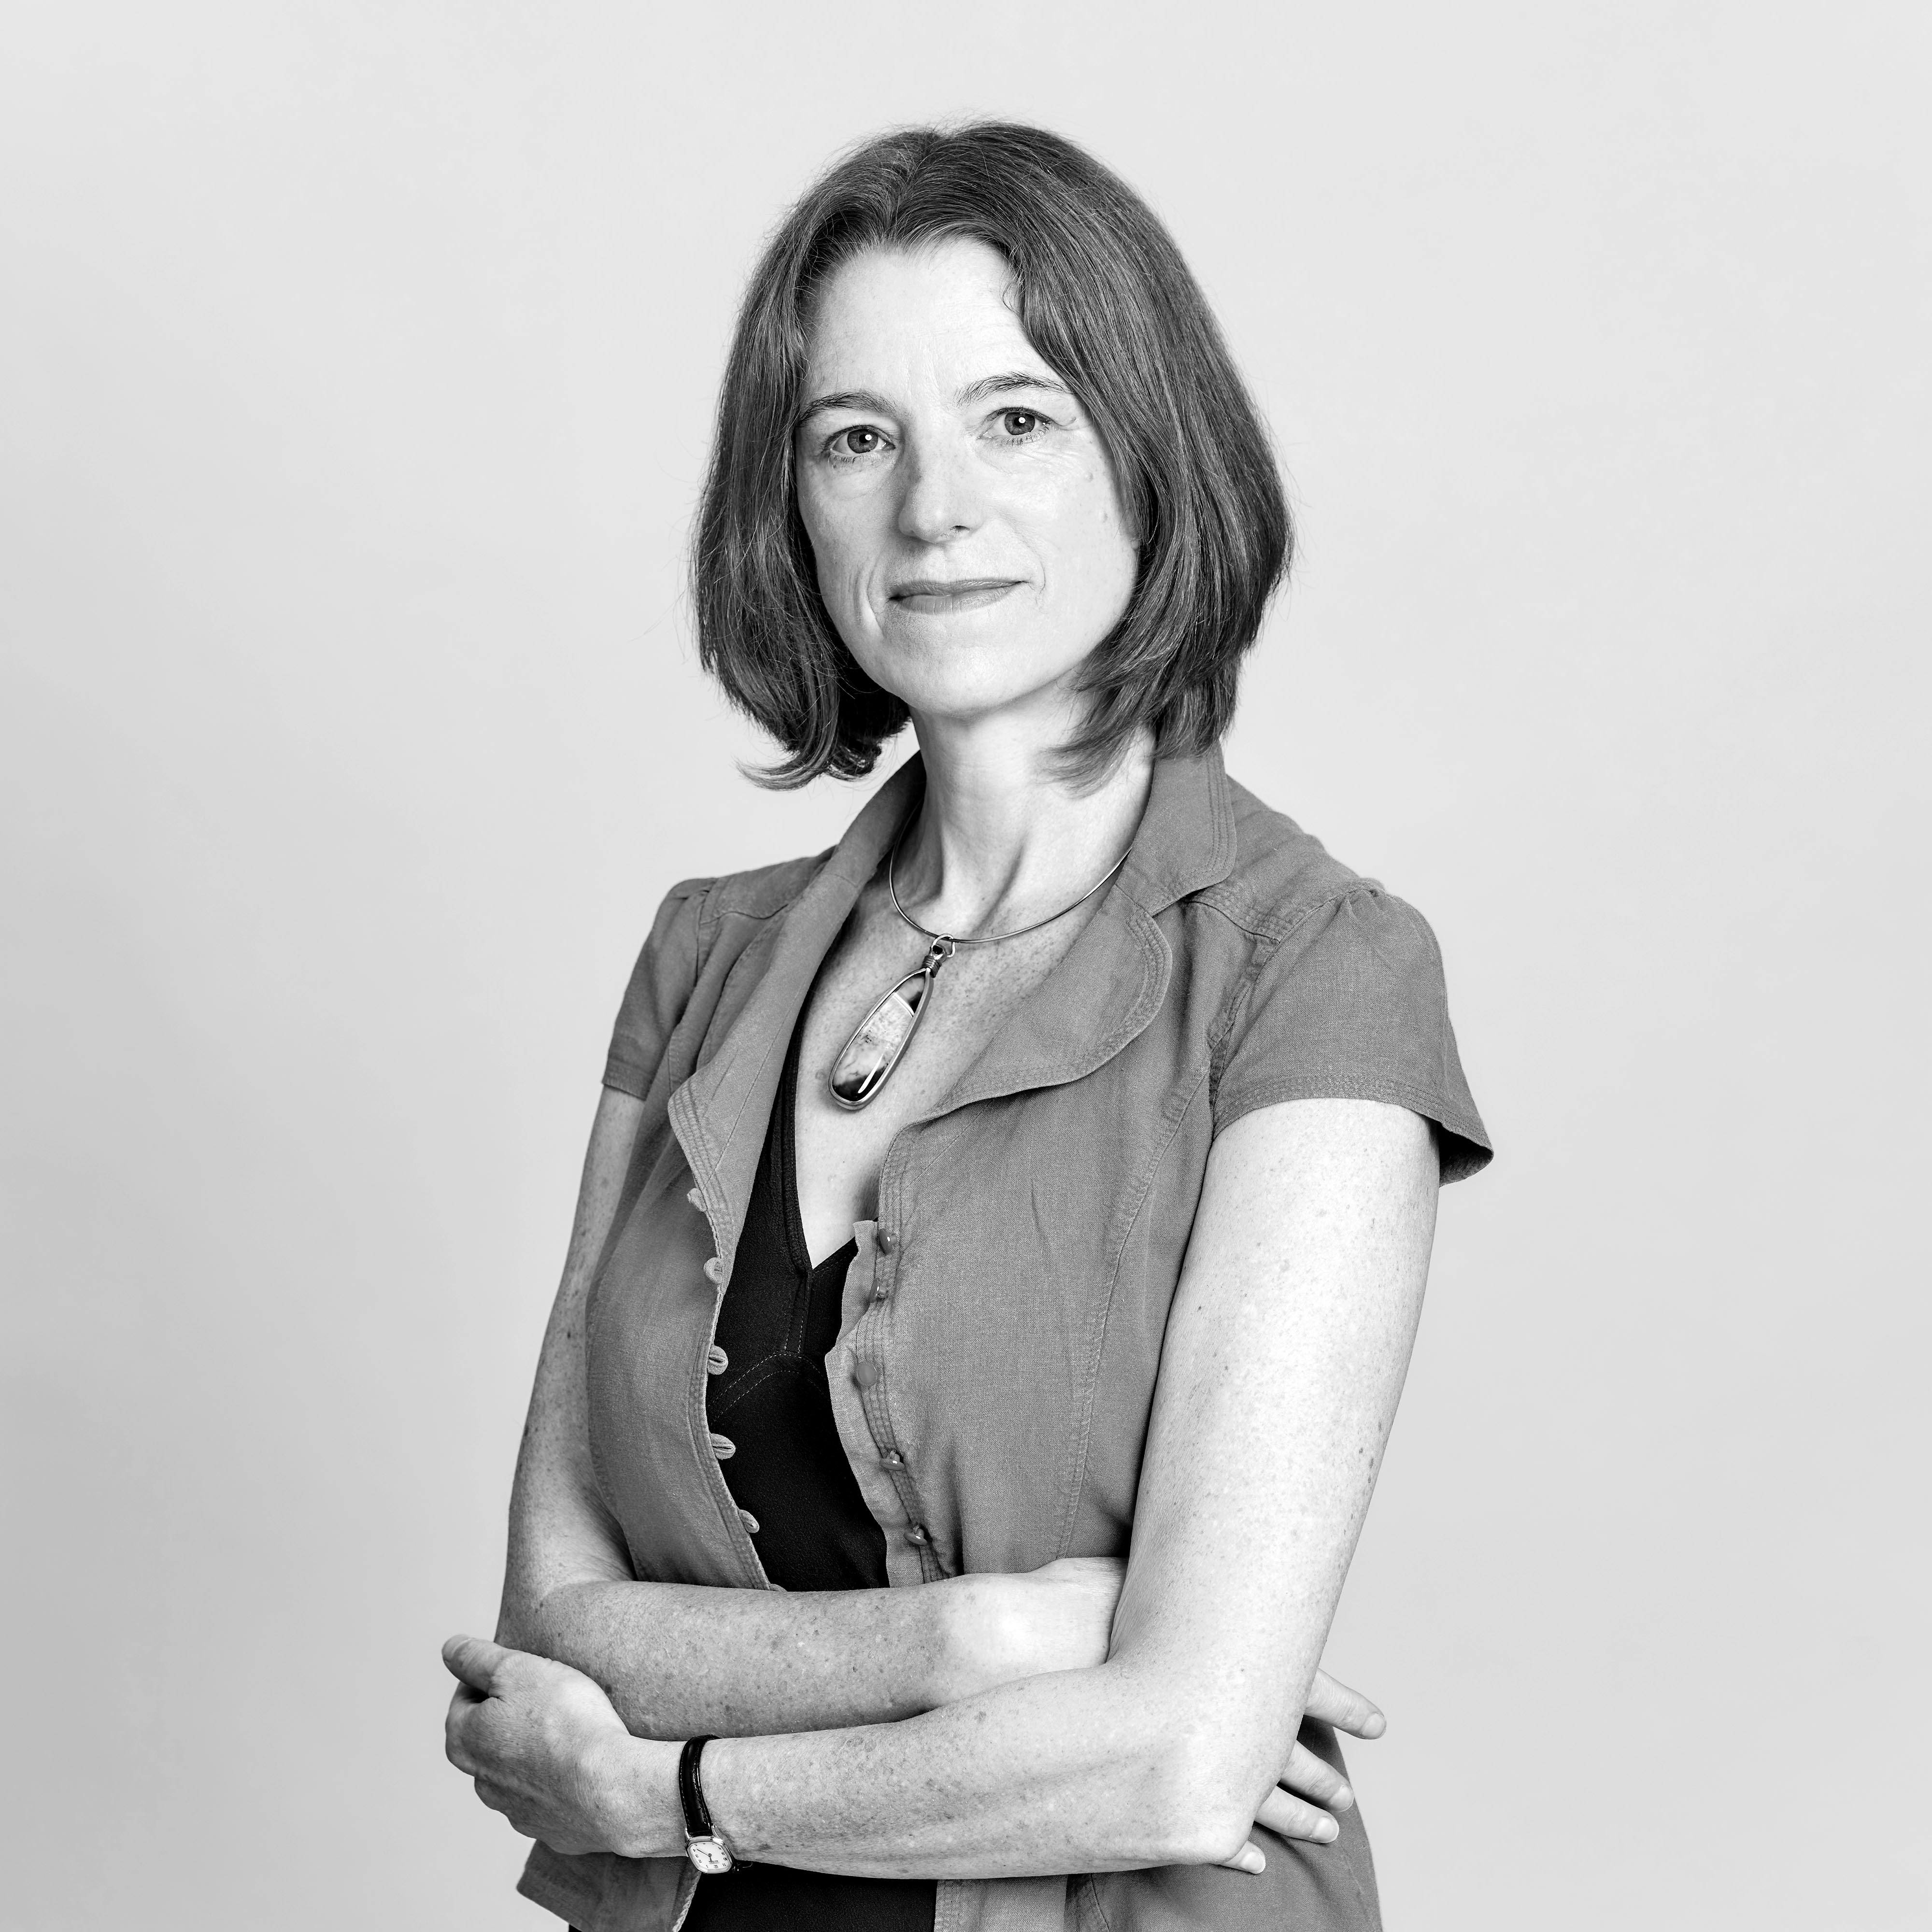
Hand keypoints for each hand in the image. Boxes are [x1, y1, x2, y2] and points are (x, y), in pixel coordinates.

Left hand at [442, 1634, 678, 1858]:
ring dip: (534, 1747)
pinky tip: (584, 1760)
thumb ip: (476, 1658)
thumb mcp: (517, 1669)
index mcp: (464, 1742)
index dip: (494, 1674)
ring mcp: (515, 1811)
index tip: (525, 1668)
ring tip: (571, 1726)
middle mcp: (481, 1782)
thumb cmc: (564, 1723)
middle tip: (550, 1693)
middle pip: (490, 1733)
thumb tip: (450, 1649)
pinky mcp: (549, 1827)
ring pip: (517, 1766)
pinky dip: (559, 1776)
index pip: (465, 1696)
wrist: (611, 1787)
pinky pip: (548, 1793)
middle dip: (512, 1713)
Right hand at [952, 1561, 1385, 1857]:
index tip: (1376, 1724)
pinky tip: (1250, 1865)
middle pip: (1280, 1751)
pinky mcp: (1134, 1795)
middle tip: (1347, 1796)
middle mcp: (1199, 1713)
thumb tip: (1201, 1556)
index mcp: (1209, 1655)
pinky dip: (1226, 1846)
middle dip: (1316, 1775)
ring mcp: (1169, 1760)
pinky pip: (1197, 1830)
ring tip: (1325, 1830)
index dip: (1339, 1704)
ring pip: (1249, 1797)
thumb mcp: (1125, 1575)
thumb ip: (1168, 1580)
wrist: (990, 1656)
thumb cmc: (1052, 1605)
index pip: (1298, 1683)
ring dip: (1289, 1815)